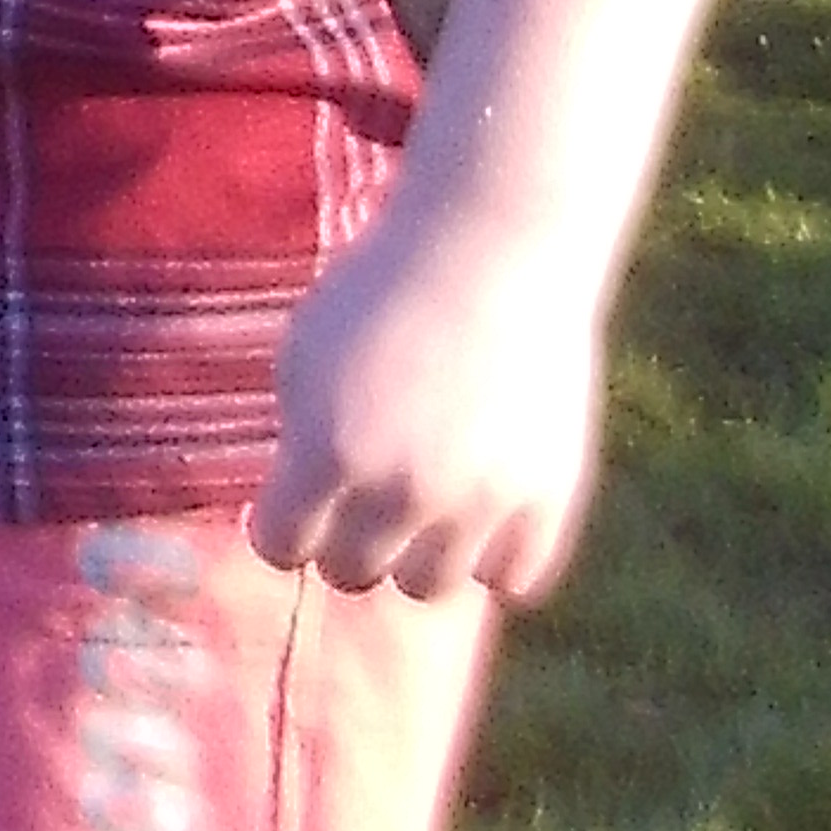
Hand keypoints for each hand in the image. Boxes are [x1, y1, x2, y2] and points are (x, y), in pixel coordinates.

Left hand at [249, 194, 607, 606]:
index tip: (301, 492)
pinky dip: (496, 555)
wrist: (495, 244)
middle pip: (352, 573)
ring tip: (427, 501)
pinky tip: (485, 514)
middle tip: (368, 490)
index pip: (281, 546)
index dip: (284, 519)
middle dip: (349, 534)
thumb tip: (295, 514)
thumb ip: (296, 437)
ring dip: (420, 552)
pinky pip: (514, 579)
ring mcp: (480, 503)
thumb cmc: (387, 289)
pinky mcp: (549, 498)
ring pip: (430, 587)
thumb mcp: (306, 352)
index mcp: (327, 454)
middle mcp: (402, 493)